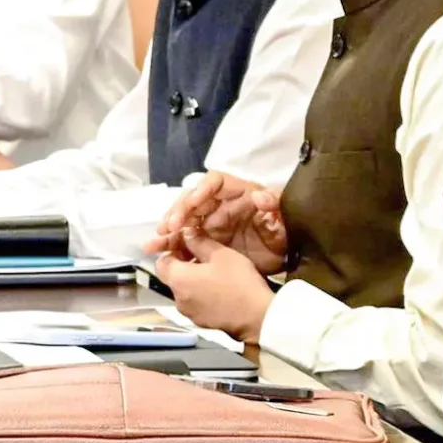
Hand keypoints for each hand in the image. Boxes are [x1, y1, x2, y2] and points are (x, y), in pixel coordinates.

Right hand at [146, 172, 286, 271]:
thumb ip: (275, 207)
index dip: (202, 189)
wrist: (284, 261)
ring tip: (158, 239)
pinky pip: (183, 238)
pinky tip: (158, 249)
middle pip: (192, 199)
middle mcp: (219, 203)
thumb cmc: (284, 237)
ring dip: (169, 228)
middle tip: (171, 226)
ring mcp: (209, 221)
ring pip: (183, 219)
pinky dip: (169, 243)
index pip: (215, 181)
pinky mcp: (203, 239)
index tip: (193, 202)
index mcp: (239, 193)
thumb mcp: (284, 222)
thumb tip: (260, 197)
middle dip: (179, 210)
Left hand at [154, 228, 276, 341]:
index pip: (161, 261)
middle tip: (204, 259)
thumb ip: (199, 242)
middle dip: (185, 266)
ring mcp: (190, 313)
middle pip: (173, 277)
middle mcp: (178, 298)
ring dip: (195, 282)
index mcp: (177, 279)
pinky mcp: (203, 323)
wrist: (260, 318)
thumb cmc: (240, 285)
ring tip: (216, 274)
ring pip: (185, 291)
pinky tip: (222, 291)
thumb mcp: (221, 254)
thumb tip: (187, 234)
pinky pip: (197, 305)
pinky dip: (204, 296)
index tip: (187, 247)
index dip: (172, 251)